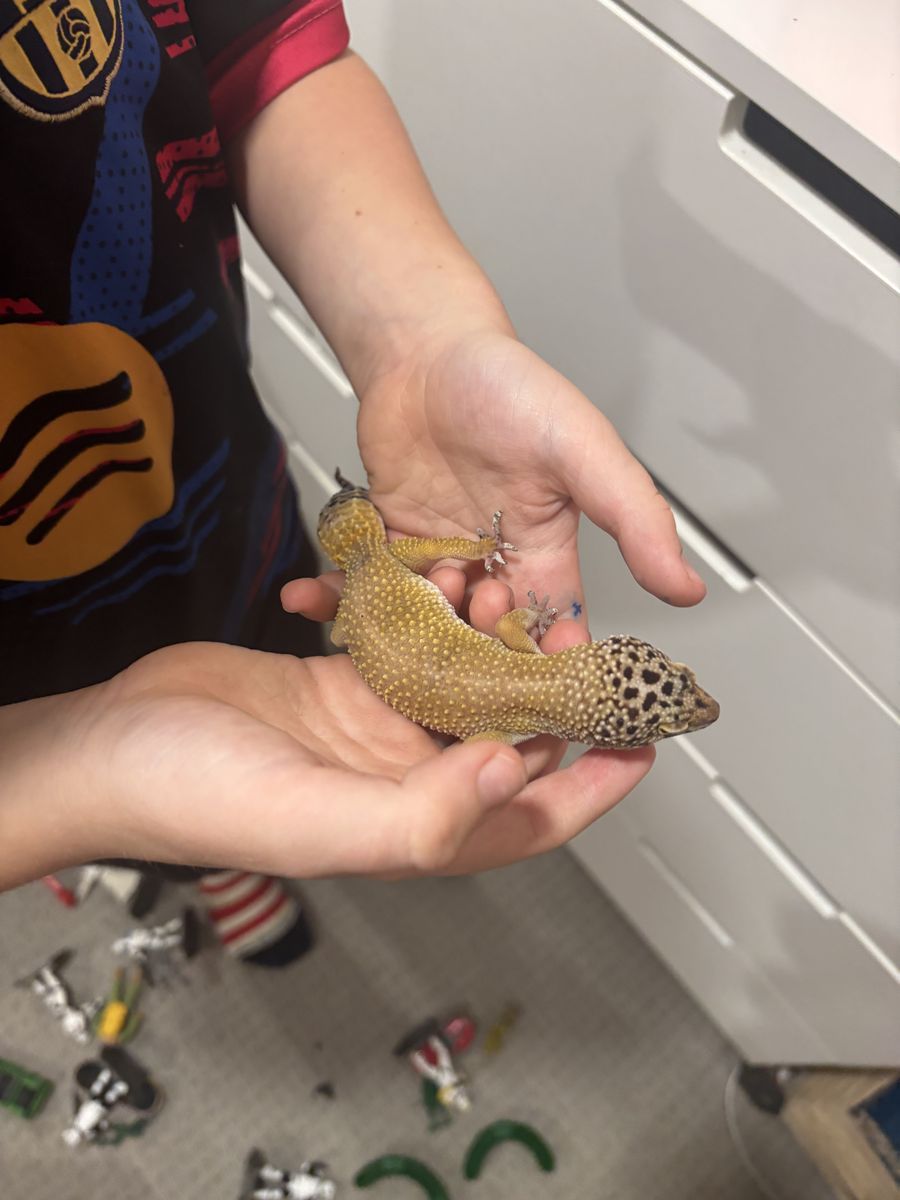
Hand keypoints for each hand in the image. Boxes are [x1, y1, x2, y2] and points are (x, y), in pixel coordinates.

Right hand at [54, 641, 652, 881]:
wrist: (112, 743)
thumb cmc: (197, 798)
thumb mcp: (319, 819)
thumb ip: (423, 814)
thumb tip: (518, 775)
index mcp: (413, 830)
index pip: (530, 817)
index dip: (593, 784)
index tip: (643, 743)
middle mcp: (405, 782)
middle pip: (509, 744)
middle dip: (554, 696)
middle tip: (589, 643)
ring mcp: (375, 730)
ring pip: (466, 688)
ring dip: (499, 647)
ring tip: (521, 596)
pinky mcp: (344, 683)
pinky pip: (413, 649)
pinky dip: (437, 621)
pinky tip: (454, 584)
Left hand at [287, 329, 704, 640]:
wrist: (426, 349)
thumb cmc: (511, 388)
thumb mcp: (584, 452)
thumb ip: (635, 519)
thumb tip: (687, 587)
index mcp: (547, 560)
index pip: (555, 640)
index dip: (545, 676)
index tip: (533, 702)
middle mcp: (492, 570)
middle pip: (480, 649)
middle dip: (465, 655)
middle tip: (456, 628)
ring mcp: (435, 561)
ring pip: (419, 629)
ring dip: (404, 630)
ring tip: (406, 598)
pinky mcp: (385, 547)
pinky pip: (363, 590)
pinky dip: (337, 599)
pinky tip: (311, 602)